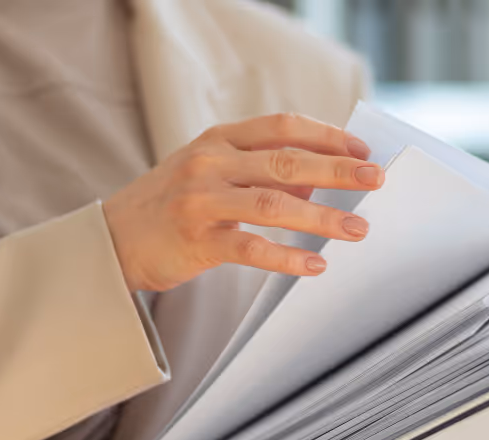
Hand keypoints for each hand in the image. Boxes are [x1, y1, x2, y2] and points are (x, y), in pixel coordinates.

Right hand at [103, 113, 382, 291]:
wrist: (113, 239)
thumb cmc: (168, 205)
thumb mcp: (211, 173)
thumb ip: (260, 171)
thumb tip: (317, 177)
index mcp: (218, 139)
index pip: (282, 126)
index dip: (326, 136)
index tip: (361, 149)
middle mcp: (210, 163)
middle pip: (287, 161)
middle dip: (338, 170)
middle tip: (375, 179)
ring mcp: (202, 200)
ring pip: (275, 203)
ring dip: (322, 216)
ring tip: (356, 229)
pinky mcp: (197, 240)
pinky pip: (252, 248)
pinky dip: (287, 256)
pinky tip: (315, 264)